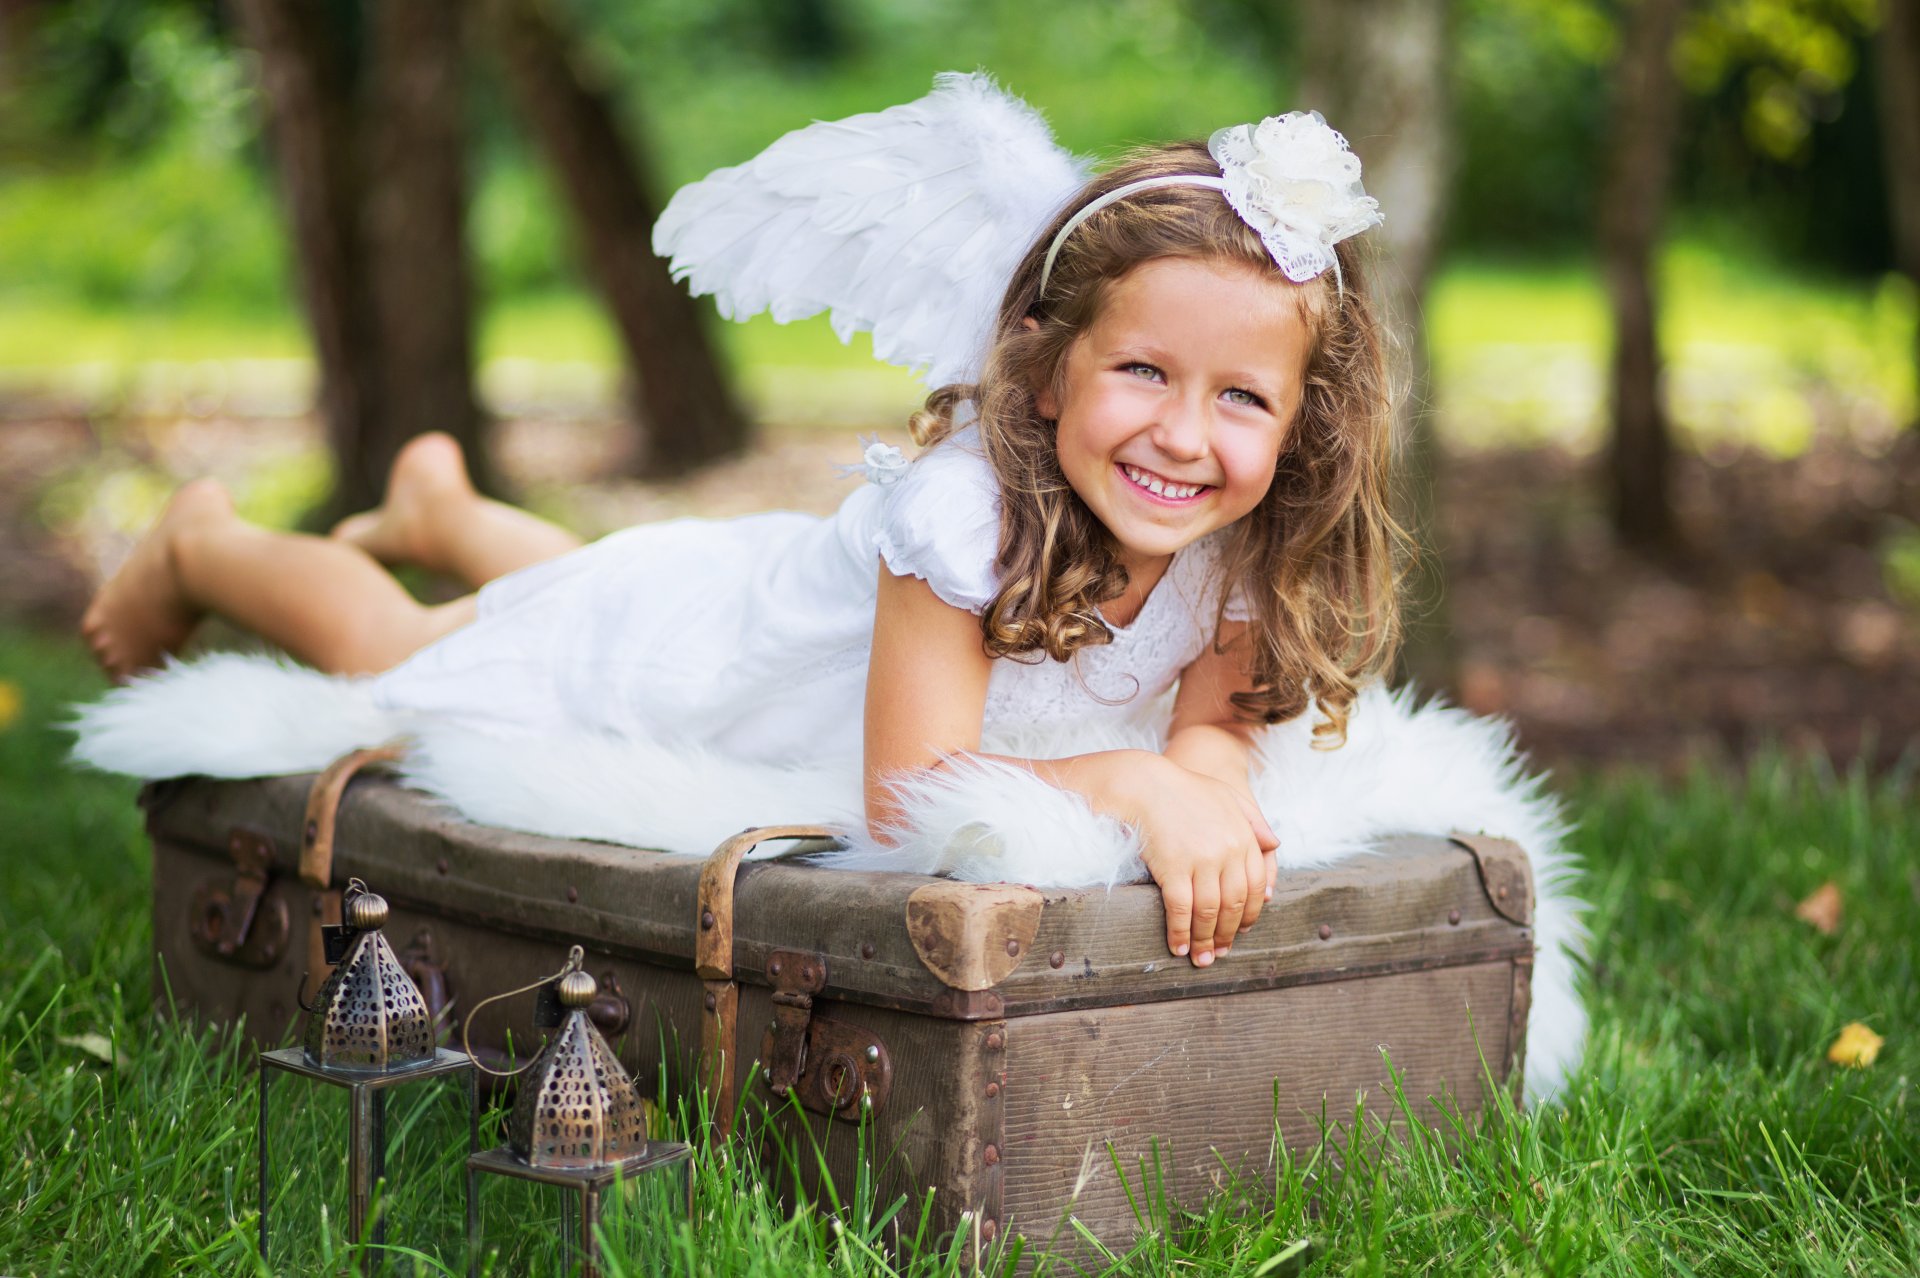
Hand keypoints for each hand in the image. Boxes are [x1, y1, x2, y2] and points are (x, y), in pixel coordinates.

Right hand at [1120, 756, 1278, 967]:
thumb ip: (1253, 819)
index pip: (1255, 887)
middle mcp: (1228, 852)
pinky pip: (1182, 909)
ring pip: (1209, 912)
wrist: (1145, 783)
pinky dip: (1181, 932)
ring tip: (1201, 958)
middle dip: (1228, 934)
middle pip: (1234, 904)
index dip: (1249, 915)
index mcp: (1244, 837)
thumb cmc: (1184, 787)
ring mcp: (1202, 861)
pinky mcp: (1174, 868)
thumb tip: (1275, 845)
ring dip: (1205, 941)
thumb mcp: (1227, 795)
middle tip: (1221, 953)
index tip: (1241, 932)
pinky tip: (1177, 946)